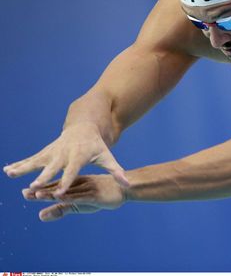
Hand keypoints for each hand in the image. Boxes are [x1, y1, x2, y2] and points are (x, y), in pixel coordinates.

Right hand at [4, 122, 129, 195]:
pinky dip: (20, 164)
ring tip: (11, 174)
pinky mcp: (45, 151)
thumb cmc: (97, 147)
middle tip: (34, 187)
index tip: (60, 193)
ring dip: (25, 168)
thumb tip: (128, 185)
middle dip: (43, 177)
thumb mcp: (107, 157)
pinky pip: (31, 159)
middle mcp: (64, 153)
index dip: (67, 182)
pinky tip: (7, 171)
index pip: (72, 172)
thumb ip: (116, 171)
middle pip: (53, 167)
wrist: (84, 127)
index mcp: (79, 156)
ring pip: (37, 161)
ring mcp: (53, 151)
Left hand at [22, 174, 125, 221]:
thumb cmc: (102, 195)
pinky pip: (81, 196)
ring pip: (67, 192)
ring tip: (38, 195)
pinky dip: (70, 197)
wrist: (125, 188)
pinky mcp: (95, 195)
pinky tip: (61, 197)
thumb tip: (41, 217)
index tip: (26, 193)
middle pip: (58, 189)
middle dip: (42, 192)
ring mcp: (87, 189)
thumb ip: (62, 209)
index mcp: (75, 183)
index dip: (41, 190)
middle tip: (26, 193)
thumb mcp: (79, 205)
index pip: (55, 187)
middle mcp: (80, 184)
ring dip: (53, 193)